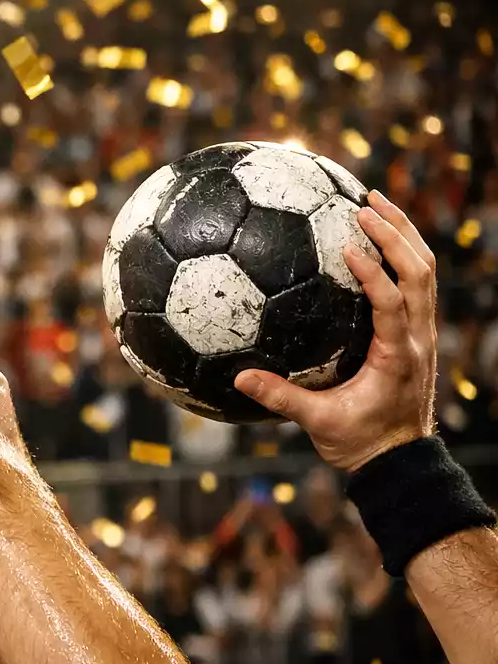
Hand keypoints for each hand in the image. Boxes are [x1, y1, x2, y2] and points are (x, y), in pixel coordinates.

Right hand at [234, 191, 437, 471]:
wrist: (399, 460)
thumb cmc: (360, 442)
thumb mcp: (318, 423)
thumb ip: (280, 398)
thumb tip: (238, 379)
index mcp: (398, 356)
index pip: (393, 304)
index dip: (375, 273)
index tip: (348, 245)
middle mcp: (417, 338)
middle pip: (422, 273)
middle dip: (397, 233)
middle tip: (364, 202)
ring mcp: (421, 334)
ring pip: (425, 273)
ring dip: (405, 236)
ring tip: (375, 203)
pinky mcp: (415, 334)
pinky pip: (416, 285)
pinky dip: (400, 255)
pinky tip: (372, 237)